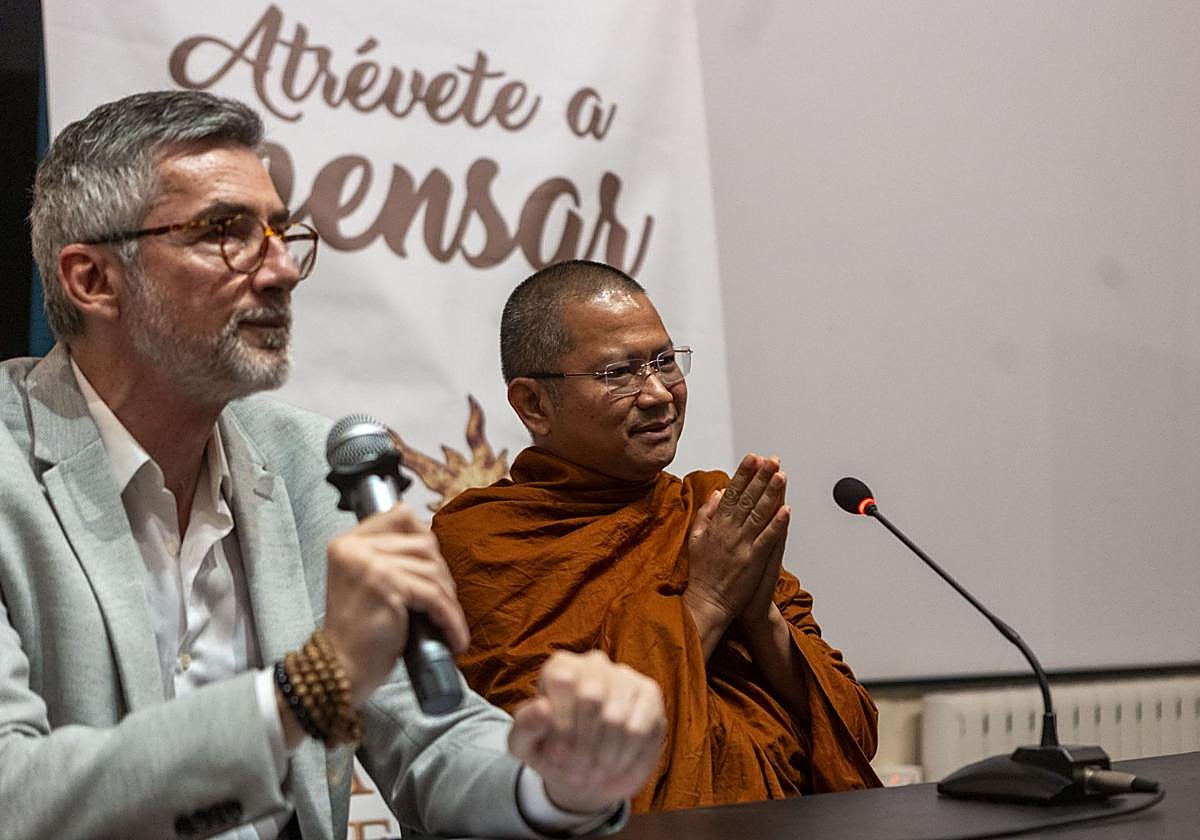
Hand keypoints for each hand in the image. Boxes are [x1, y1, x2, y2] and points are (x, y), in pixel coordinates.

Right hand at [321, 504, 469, 706]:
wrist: (340, 670)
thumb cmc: (357, 633)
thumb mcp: (364, 582)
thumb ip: (385, 557)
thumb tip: (428, 540)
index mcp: (347, 543)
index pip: (399, 517)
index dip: (424, 538)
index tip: (435, 565)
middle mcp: (355, 548)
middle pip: (423, 543)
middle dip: (441, 574)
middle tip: (444, 603)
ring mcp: (369, 564)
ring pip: (432, 569)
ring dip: (448, 599)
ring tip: (448, 623)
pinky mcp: (387, 586)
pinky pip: (434, 597)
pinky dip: (451, 619)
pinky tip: (455, 638)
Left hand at [508, 650, 665, 814]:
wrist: (588, 770)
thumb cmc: (553, 750)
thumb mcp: (526, 745)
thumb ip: (526, 726)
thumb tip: (542, 707)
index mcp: (560, 666)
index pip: (563, 681)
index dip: (561, 723)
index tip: (557, 755)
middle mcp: (594, 663)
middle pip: (591, 697)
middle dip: (582, 744)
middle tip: (578, 770)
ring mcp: (625, 676)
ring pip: (617, 717)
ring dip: (603, 755)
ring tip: (595, 769)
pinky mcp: (649, 695)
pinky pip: (640, 727)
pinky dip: (625, 755)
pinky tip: (616, 764)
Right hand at [684, 454, 788, 649]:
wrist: (707, 602)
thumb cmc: (702, 572)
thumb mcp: (695, 538)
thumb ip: (707, 514)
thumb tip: (718, 493)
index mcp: (716, 525)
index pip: (732, 493)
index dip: (743, 474)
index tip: (752, 458)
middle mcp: (729, 531)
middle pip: (747, 498)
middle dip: (760, 477)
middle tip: (772, 460)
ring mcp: (742, 545)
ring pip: (759, 513)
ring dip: (771, 493)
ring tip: (781, 476)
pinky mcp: (753, 559)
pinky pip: (767, 538)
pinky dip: (777, 524)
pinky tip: (786, 510)